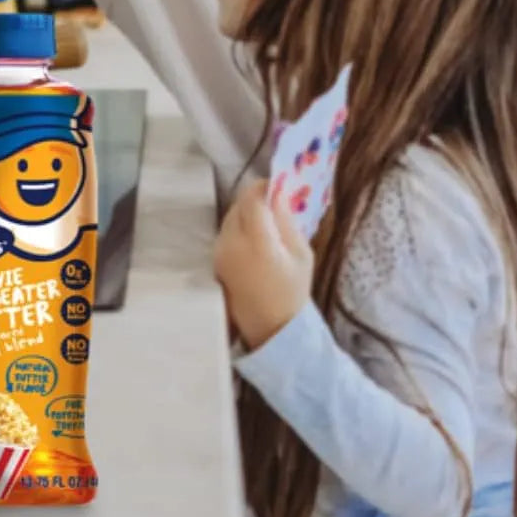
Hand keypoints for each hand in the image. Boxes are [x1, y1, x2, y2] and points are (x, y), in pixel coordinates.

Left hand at [213, 178, 312, 350]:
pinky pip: (226, 232)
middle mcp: (231, 244)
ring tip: (267, 221)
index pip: (252, 200)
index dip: (264, 187)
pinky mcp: (215, 261)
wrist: (272, 331)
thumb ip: (286, 221)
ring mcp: (220, 253)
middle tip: (275, 203)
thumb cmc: (292, 293)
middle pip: (238, 205)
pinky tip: (256, 237)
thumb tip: (278, 193)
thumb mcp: (300, 254)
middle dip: (255, 199)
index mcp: (256, 243)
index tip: (278, 186)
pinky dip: (239, 227)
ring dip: (246, 212)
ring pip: (230, 217)